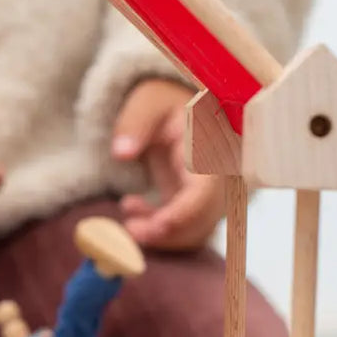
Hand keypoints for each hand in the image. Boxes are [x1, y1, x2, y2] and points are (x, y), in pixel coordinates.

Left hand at [112, 78, 226, 251]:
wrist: (176, 104)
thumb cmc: (165, 100)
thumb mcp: (148, 102)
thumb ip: (135, 124)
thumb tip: (122, 152)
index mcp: (209, 149)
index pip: (205, 192)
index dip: (184, 214)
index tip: (157, 226)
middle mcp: (215, 175)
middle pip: (203, 218)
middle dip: (170, 233)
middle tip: (132, 231)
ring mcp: (205, 191)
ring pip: (195, 229)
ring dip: (163, 236)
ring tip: (129, 225)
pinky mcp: (192, 200)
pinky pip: (183, 226)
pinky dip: (159, 229)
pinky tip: (132, 208)